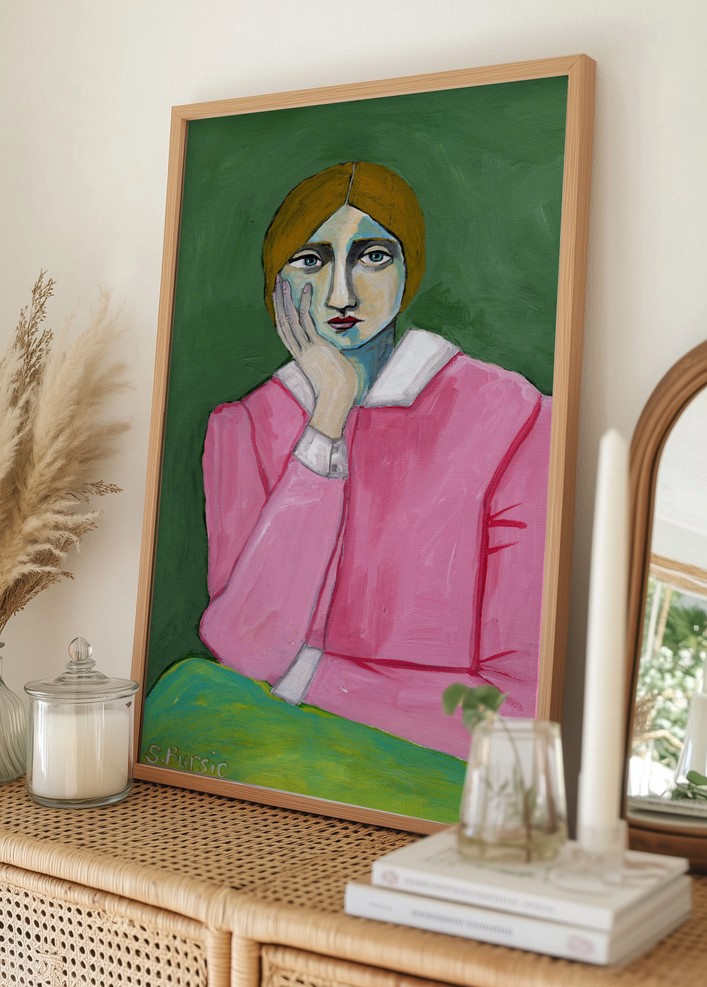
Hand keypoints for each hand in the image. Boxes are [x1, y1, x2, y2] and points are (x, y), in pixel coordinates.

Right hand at [274, 276, 357, 438]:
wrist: (337, 398)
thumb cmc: (339, 388)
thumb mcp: (331, 369)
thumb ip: (330, 359)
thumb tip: (340, 357)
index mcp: (301, 356)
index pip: (286, 332)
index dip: (282, 314)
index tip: (280, 300)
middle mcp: (299, 350)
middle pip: (283, 322)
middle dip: (279, 302)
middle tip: (276, 283)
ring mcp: (306, 348)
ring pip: (290, 319)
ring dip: (285, 298)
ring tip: (282, 280)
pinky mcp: (314, 346)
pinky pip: (306, 321)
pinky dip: (304, 303)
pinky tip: (305, 288)